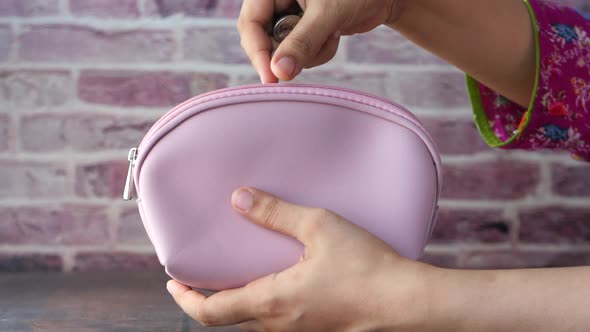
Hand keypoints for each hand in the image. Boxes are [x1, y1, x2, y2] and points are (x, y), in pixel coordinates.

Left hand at [167, 187, 432, 330]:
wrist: (407, 304)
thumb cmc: (367, 267)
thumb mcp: (320, 227)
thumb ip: (276, 212)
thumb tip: (238, 198)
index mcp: (272, 302)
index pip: (209, 313)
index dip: (185, 300)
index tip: (173, 283)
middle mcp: (280, 327)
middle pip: (229, 319)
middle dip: (211, 299)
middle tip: (206, 274)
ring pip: (255, 322)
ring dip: (240, 302)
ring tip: (241, 273)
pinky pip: (279, 323)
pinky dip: (266, 306)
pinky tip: (281, 284)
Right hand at [237, 0, 404, 82]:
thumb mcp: (328, 14)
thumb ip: (302, 42)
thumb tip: (279, 72)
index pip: (250, 23)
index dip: (258, 52)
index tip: (271, 78)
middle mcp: (277, 0)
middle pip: (262, 39)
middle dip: (289, 52)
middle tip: (310, 56)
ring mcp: (289, 15)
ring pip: (282, 50)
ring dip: (309, 52)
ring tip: (332, 34)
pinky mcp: (303, 29)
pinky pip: (299, 53)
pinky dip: (317, 52)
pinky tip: (333, 36)